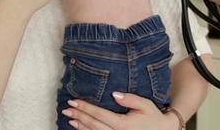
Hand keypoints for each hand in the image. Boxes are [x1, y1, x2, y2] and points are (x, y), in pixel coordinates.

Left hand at [62, 92, 177, 129]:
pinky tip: (80, 129)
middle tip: (66, 108)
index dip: (85, 108)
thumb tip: (113, 94)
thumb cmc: (153, 117)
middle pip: (93, 125)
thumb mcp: (144, 104)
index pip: (99, 114)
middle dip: (78, 116)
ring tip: (70, 119)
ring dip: (80, 126)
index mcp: (123, 124)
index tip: (74, 101)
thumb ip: (129, 99)